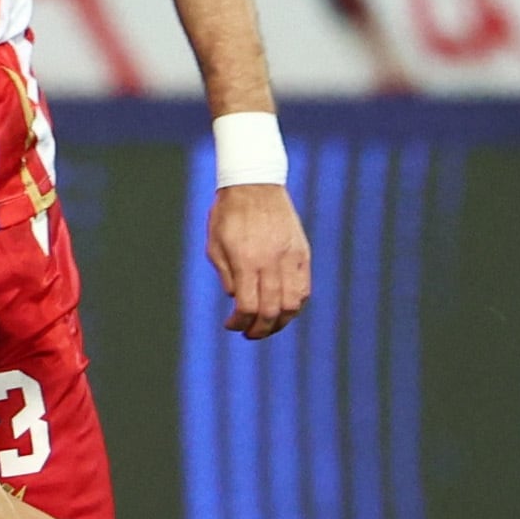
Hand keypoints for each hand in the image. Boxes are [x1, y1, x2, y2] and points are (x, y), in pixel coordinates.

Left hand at [209, 181, 309, 339]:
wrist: (254, 184)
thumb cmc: (228, 215)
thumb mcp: (215, 245)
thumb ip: (226, 275)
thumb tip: (236, 299)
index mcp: (246, 260)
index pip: (248, 306)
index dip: (239, 323)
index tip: (231, 325)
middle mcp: (271, 262)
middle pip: (272, 311)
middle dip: (260, 330)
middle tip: (249, 334)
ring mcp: (290, 257)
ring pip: (292, 304)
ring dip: (280, 322)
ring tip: (267, 326)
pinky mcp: (302, 253)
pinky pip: (304, 288)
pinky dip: (295, 305)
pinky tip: (283, 309)